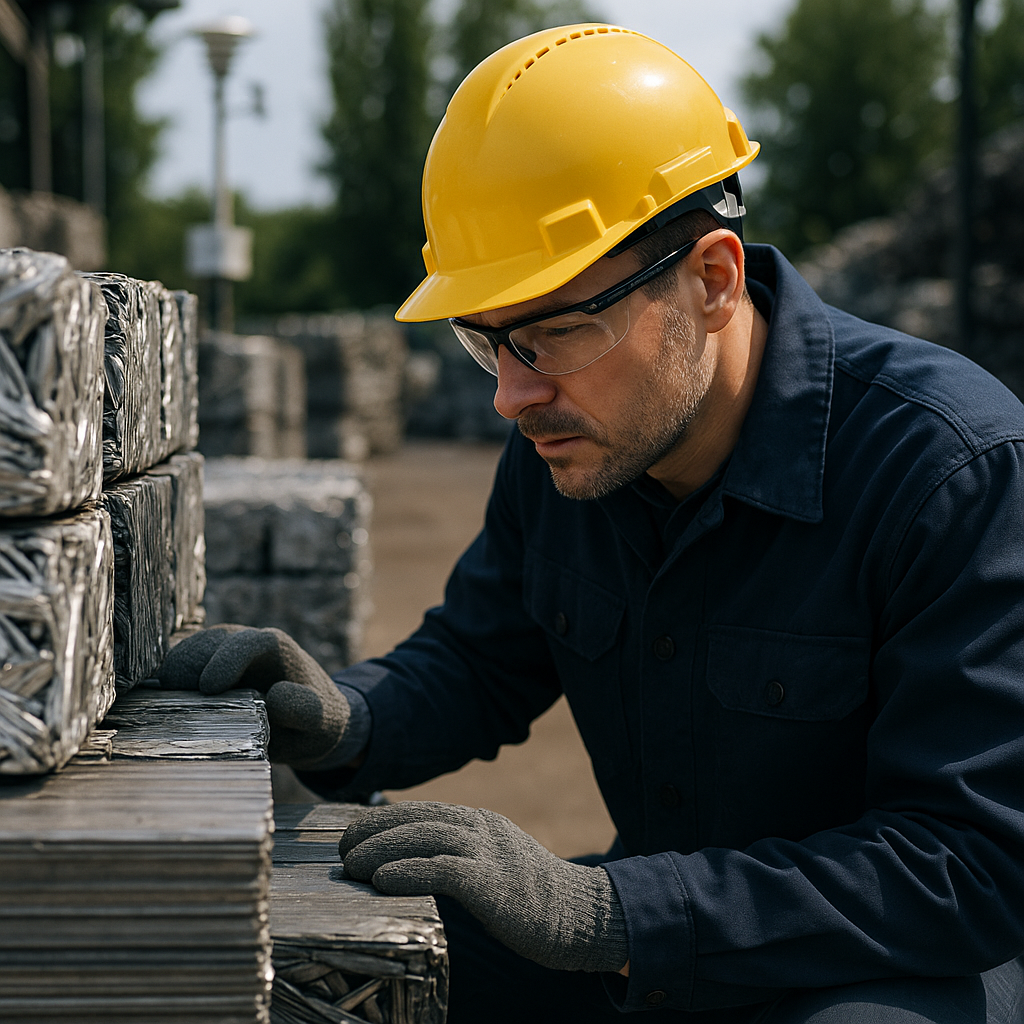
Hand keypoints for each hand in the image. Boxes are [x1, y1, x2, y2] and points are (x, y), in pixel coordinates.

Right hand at [156, 625, 350, 767]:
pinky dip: (167, 688)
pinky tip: (172, 711)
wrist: (308, 719)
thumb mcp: (320, 719)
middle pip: (205, 645)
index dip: (225, 660)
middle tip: (184, 712)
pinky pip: (174, 669)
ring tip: (179, 715)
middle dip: (190, 674)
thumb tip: (273, 696)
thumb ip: (303, 708)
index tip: (210, 687)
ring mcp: (219, 651)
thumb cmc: (317, 719)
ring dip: (174, 684)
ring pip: (183, 655)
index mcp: (274, 647)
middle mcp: (244, 641)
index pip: (246, 642)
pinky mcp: (201, 665)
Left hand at [338, 801, 627, 972]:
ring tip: (351, 864)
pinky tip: (382, 881)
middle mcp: (483, 828)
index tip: (350, 834)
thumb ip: (459, 855)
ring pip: (426, 838)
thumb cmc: (532, 898)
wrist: (585, 915)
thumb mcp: (493, 863)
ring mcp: (490, 853)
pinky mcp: (495, 884)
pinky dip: (409, 872)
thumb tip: (409, 861)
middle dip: (374, 831)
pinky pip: (444, 871)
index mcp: (480, 822)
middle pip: (418, 819)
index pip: (421, 810)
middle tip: (342, 850)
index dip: (381, 819)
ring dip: (382, 849)